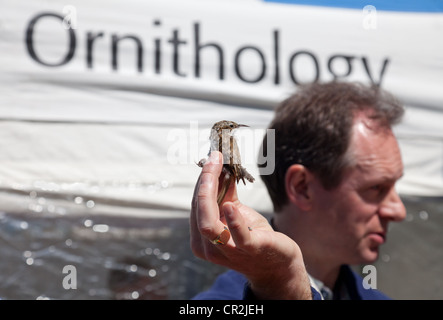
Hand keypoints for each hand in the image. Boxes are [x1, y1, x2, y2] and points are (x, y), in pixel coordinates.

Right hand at [190, 151, 311, 299]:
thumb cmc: (253, 236)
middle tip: (216, 157)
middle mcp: (208, 248)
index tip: (212, 158)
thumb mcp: (235, 213)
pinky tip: (231, 206)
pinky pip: (237, 236)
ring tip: (220, 168)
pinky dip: (233, 220)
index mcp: (201, 238)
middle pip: (199, 210)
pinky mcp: (250, 250)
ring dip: (210, 192)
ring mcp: (228, 251)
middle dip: (205, 180)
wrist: (276, 265)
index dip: (203, 180)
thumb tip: (219, 166)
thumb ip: (224, 194)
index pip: (196, 204)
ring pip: (207, 224)